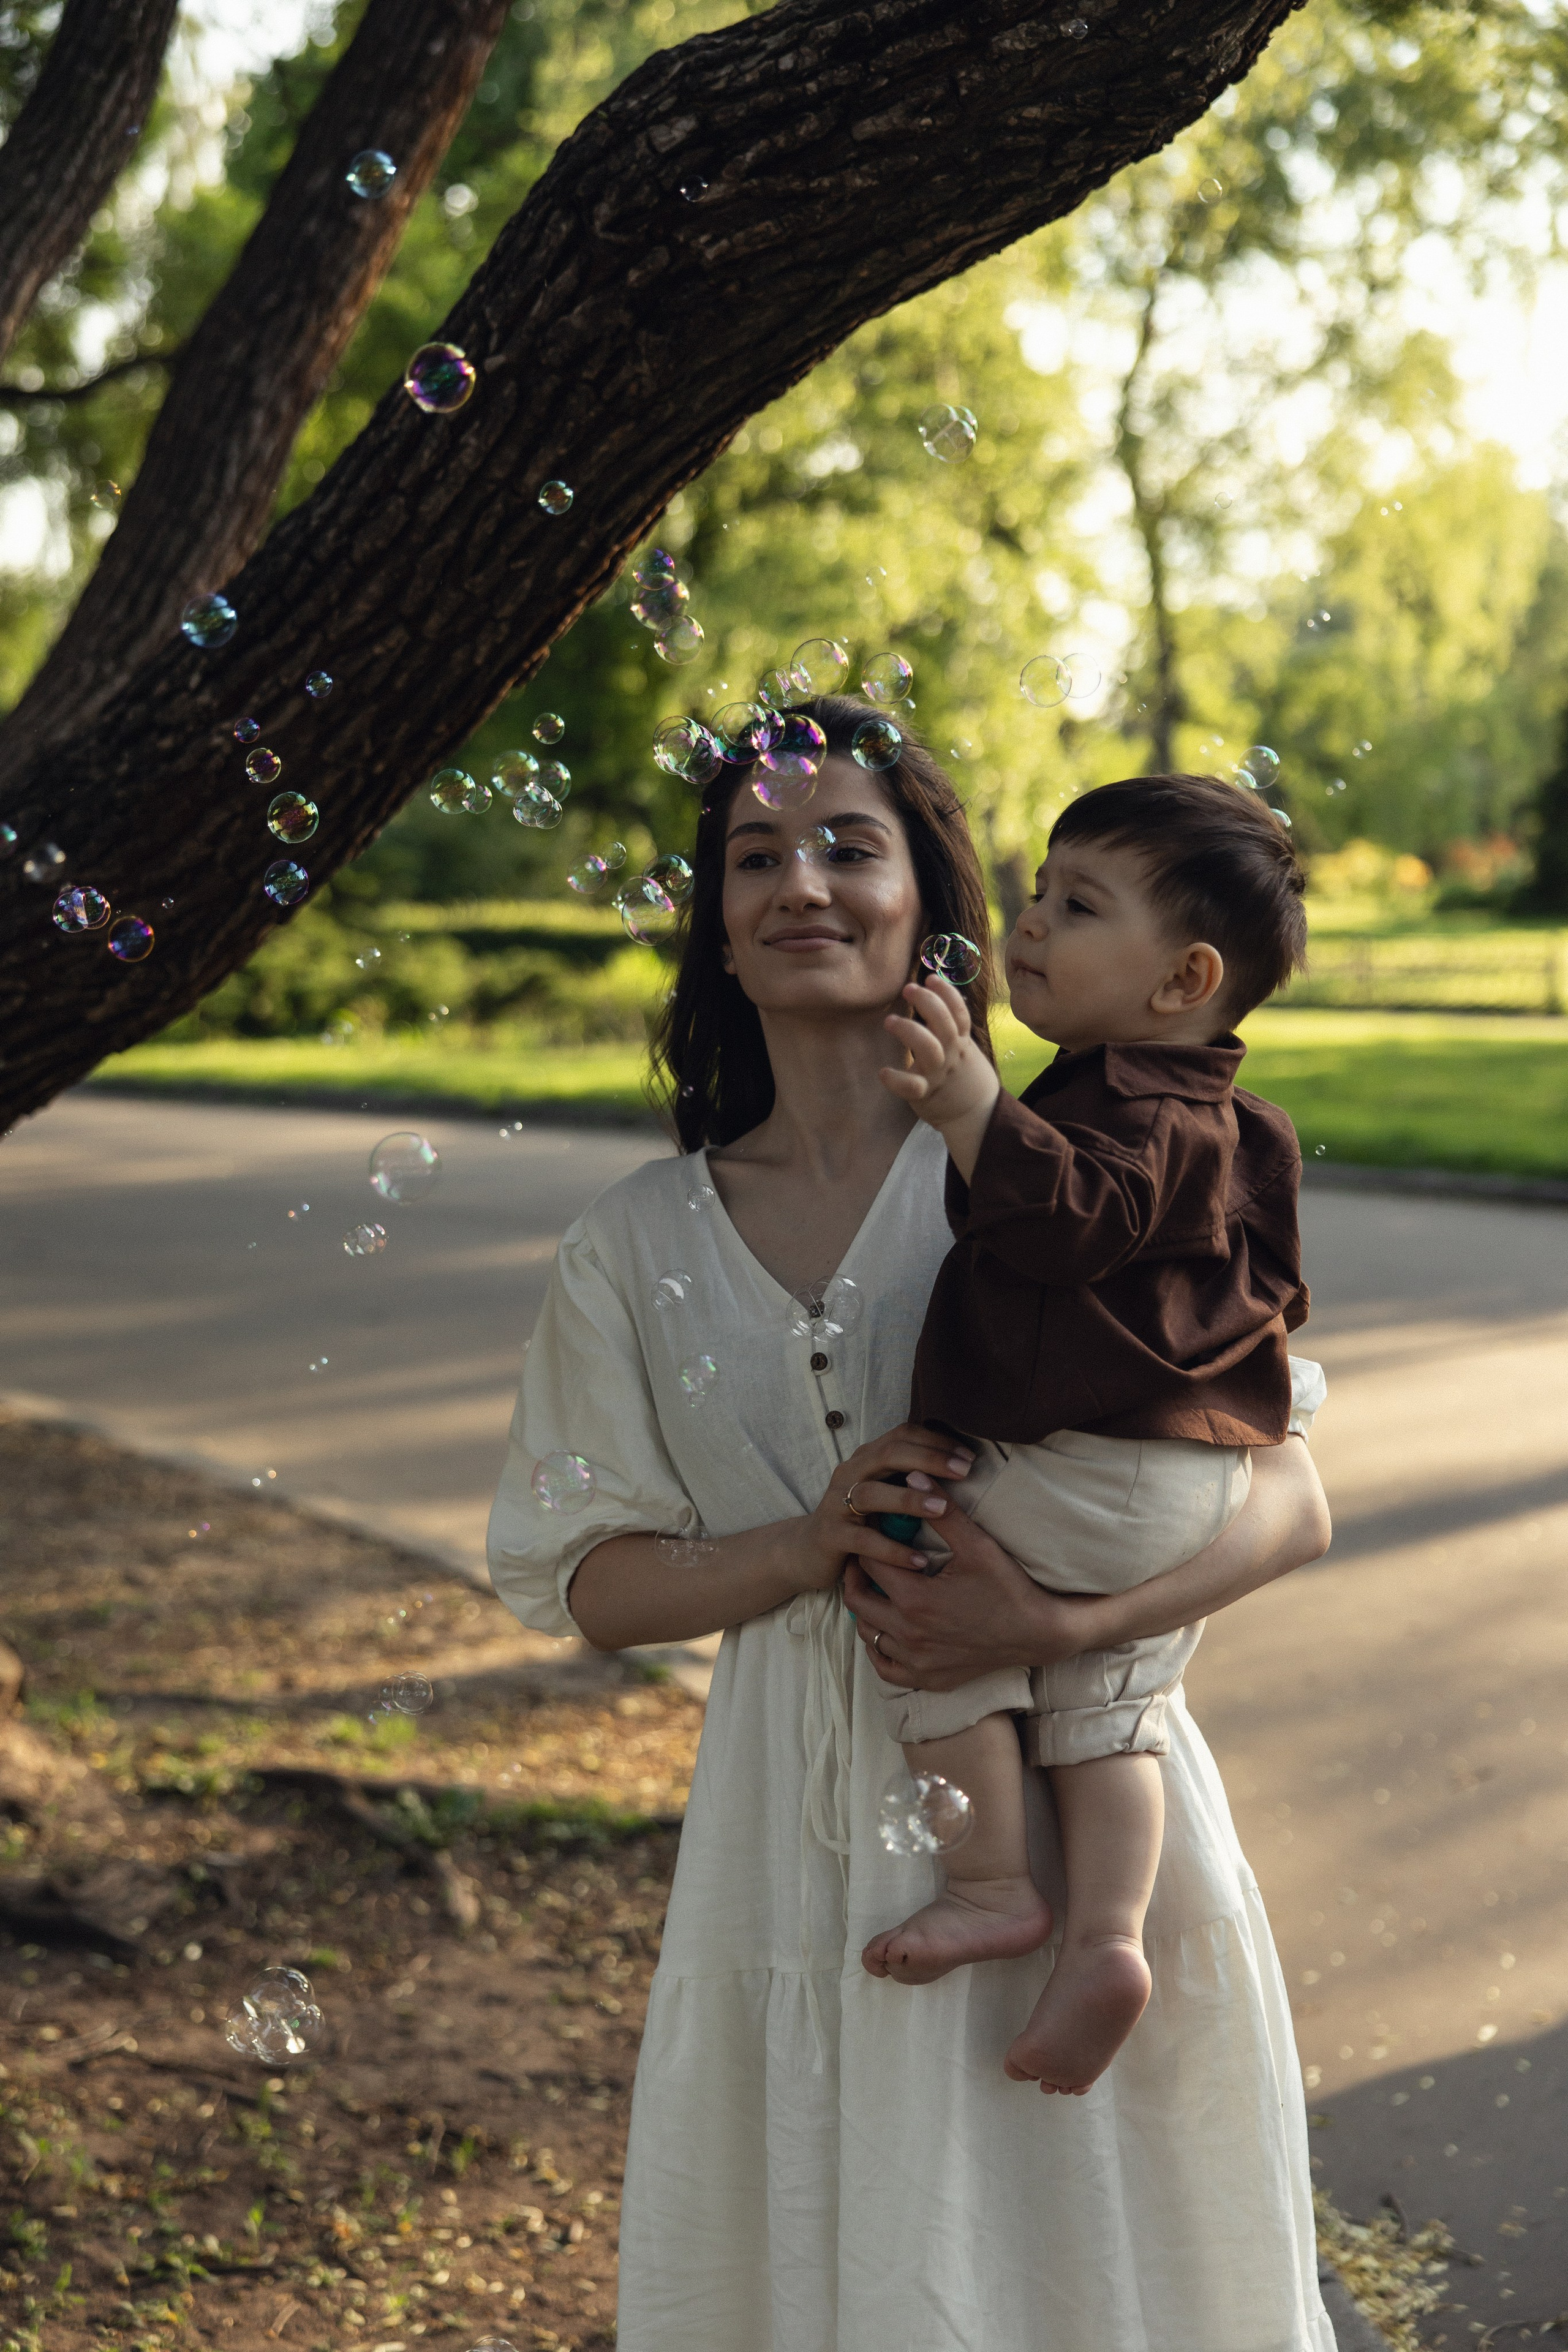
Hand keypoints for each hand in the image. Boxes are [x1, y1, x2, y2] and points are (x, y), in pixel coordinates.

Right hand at [794, 1421, 975, 1592]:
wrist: (808, 1551)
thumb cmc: (859, 1520)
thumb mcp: (885, 1493)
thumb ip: (911, 1477)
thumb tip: (961, 1467)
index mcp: (867, 1459)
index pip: (902, 1435)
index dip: (935, 1441)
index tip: (968, 1456)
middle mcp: (850, 1473)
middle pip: (888, 1454)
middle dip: (929, 1460)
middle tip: (963, 1471)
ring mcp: (837, 1503)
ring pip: (871, 1494)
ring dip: (909, 1500)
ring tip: (942, 1510)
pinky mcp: (831, 1536)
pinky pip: (863, 1541)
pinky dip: (892, 1550)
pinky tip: (919, 1561)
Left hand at [845, 1500, 1111, 1688]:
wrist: (1039, 1633)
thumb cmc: (1009, 1587)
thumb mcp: (978, 1545)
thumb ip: (944, 1512)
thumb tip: (913, 1475)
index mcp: (915, 1600)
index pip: (870, 1563)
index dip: (869, 1541)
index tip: (875, 1529)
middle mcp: (909, 1635)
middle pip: (857, 1600)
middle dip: (857, 1574)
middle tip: (866, 1556)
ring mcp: (916, 1661)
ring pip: (868, 1633)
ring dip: (866, 1609)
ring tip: (876, 1588)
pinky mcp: (927, 1678)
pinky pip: (884, 1667)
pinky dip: (878, 1648)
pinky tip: (887, 1629)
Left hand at [880, 973, 999, 1179]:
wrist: (978, 1116)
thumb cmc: (965, 1076)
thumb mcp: (965, 1048)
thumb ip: (953, 1028)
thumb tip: (938, 998)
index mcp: (962, 1043)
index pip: (959, 1013)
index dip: (947, 993)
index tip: (931, 978)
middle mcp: (952, 1056)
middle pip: (945, 1025)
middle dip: (928, 1003)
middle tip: (908, 989)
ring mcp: (940, 1075)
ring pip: (929, 1049)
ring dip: (909, 1031)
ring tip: (889, 1021)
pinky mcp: (926, 1095)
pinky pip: (912, 1087)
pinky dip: (898, 1080)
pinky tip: (883, 1072)